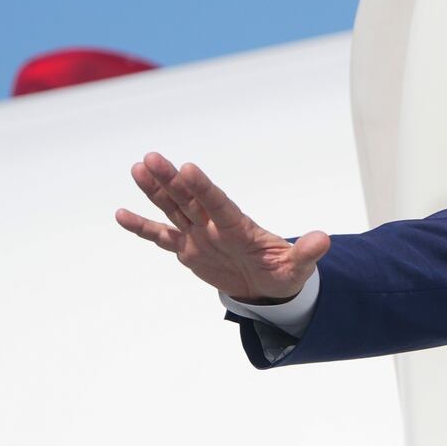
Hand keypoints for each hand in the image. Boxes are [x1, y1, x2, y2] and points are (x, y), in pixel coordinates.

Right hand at [115, 152, 329, 302]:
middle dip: (171, 181)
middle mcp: (215, 225)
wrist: (268, 287)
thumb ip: (306, 253)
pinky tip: (121, 215)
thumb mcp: (297, 267)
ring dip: (155, 192)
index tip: (189, 169)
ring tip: (138, 169)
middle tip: (152, 158)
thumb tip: (324, 240)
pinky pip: (162, 237)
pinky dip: (143, 228)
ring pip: (173, 210)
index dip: (204, 189)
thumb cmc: (283, 272)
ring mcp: (199, 235)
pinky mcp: (188, 250)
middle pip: (190, 200)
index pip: (219, 204)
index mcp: (239, 227)